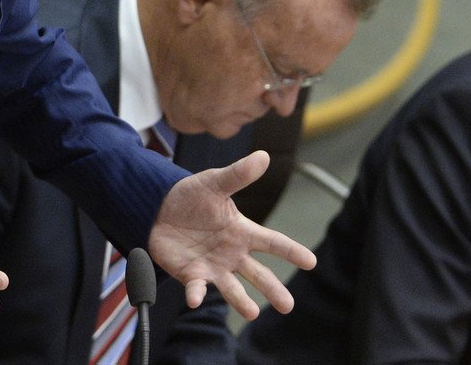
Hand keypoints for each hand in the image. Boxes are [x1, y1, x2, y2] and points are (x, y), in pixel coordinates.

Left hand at [148, 150, 315, 319]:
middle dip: (273, 290)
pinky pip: (196, 288)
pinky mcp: (192, 275)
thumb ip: (238, 175)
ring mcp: (213, 266)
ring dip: (241, 301)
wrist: (158, 207)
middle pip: (258, 275)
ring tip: (252, 313)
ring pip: (232, 288)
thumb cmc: (192, 195)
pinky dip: (196, 294)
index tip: (311, 261)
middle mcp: (232, 253)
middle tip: (288, 306)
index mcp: (242, 231)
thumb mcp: (214, 182)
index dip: (291, 251)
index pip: (272, 242)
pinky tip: (195, 298)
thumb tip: (263, 156)